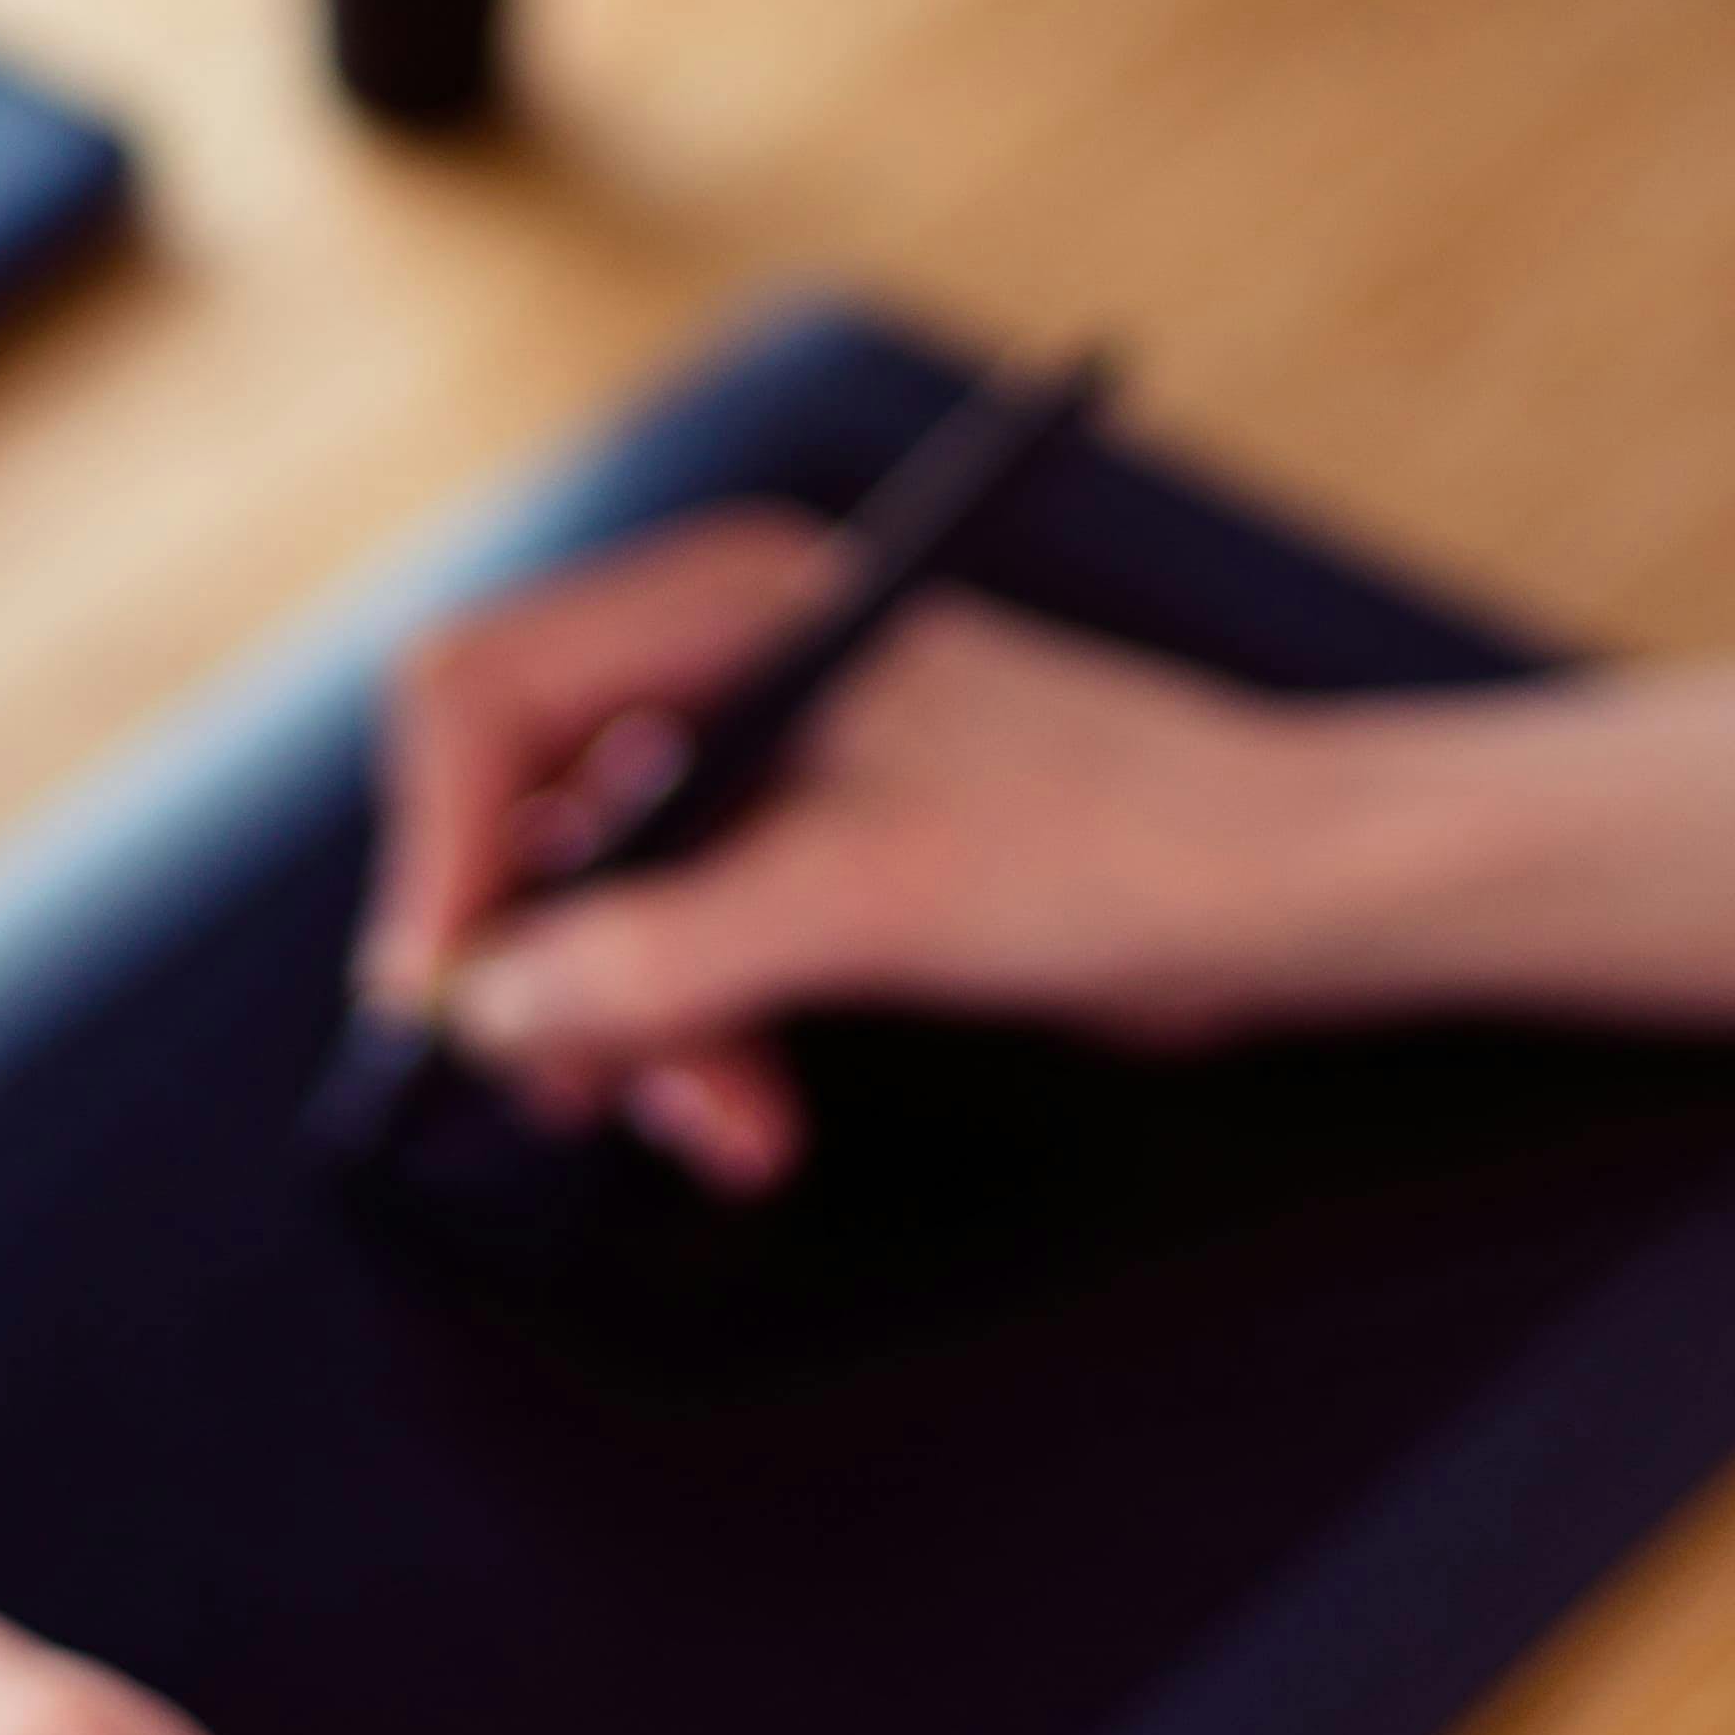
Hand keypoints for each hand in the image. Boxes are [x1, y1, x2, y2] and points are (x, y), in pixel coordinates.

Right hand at [365, 510, 1379, 1189]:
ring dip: (636, 1036)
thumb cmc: (1127, 839)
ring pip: (596, 911)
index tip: (441, 1005)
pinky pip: (678, 954)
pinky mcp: (804, 858)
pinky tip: (752, 1119)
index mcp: (721, 602)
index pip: (480, 699)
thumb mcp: (878, 898)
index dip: (442, 853)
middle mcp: (719, 664)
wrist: (1294, 890)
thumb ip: (676, 949)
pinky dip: (696, 1045)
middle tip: (573, 1102)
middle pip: (521, 817)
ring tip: (727, 1133)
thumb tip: (497, 1004)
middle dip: (549, 972)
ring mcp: (759, 764)